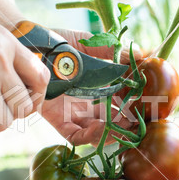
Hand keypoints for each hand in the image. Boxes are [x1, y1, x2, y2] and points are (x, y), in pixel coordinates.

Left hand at [41, 29, 140, 145]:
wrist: (29, 45)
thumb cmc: (58, 43)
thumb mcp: (88, 44)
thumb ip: (112, 49)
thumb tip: (142, 54)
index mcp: (99, 87)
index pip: (122, 100)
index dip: (136, 104)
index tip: (149, 102)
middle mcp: (89, 102)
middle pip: (113, 120)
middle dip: (128, 123)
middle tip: (139, 119)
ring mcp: (74, 113)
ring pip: (98, 132)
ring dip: (113, 132)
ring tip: (124, 126)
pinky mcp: (58, 120)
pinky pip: (75, 136)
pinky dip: (89, 136)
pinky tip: (101, 129)